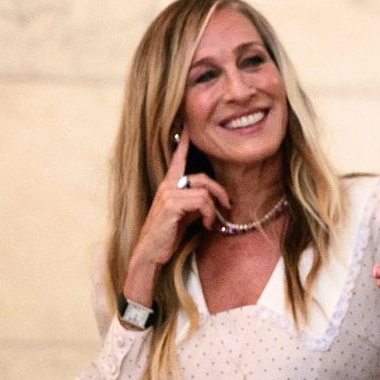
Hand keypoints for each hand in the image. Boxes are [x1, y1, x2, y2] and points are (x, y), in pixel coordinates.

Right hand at [124, 130, 230, 303]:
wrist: (151, 253)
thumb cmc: (169, 235)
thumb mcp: (186, 215)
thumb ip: (196, 202)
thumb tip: (213, 199)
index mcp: (169, 185)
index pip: (178, 158)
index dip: (184, 142)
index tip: (188, 126)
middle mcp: (167, 186)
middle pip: (203, 177)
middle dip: (220, 191)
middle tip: (228, 206)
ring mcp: (168, 194)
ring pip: (204, 190)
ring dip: (214, 208)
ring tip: (211, 222)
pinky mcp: (171, 205)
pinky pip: (201, 201)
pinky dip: (209, 214)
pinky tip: (206, 225)